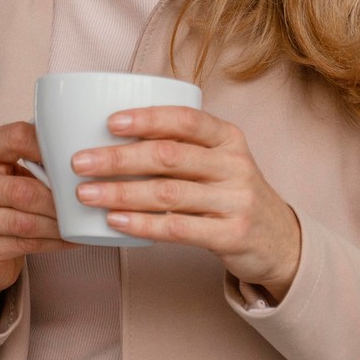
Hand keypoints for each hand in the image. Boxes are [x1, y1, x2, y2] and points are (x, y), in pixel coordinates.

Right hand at [0, 121, 72, 327]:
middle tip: (87, 203)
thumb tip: (86, 155)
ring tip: (82, 223)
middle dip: (58, 200)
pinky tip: (70, 239)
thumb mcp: (14, 171)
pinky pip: (22, 245)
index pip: (14, 138)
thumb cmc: (6, 201)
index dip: (49, 147)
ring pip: (23, 222)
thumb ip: (38, 160)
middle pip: (21, 190)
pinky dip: (52, 243)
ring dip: (58, 225)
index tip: (79, 157)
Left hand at [73, 106, 302, 298]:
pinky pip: (178, 228)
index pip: (186, 120)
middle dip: (118, 158)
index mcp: (229, 138)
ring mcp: (235, 201)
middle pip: (169, 156)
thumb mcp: (219, 162)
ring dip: (121, 193)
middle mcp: (234, 165)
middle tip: (80, 163)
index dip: (147, 119)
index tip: (109, 123)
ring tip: (86, 194)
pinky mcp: (231, 235)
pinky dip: (142, 225)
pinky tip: (115, 222)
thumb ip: (181, 148)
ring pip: (168, 193)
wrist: (280, 240)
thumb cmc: (232, 194)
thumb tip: (109, 139)